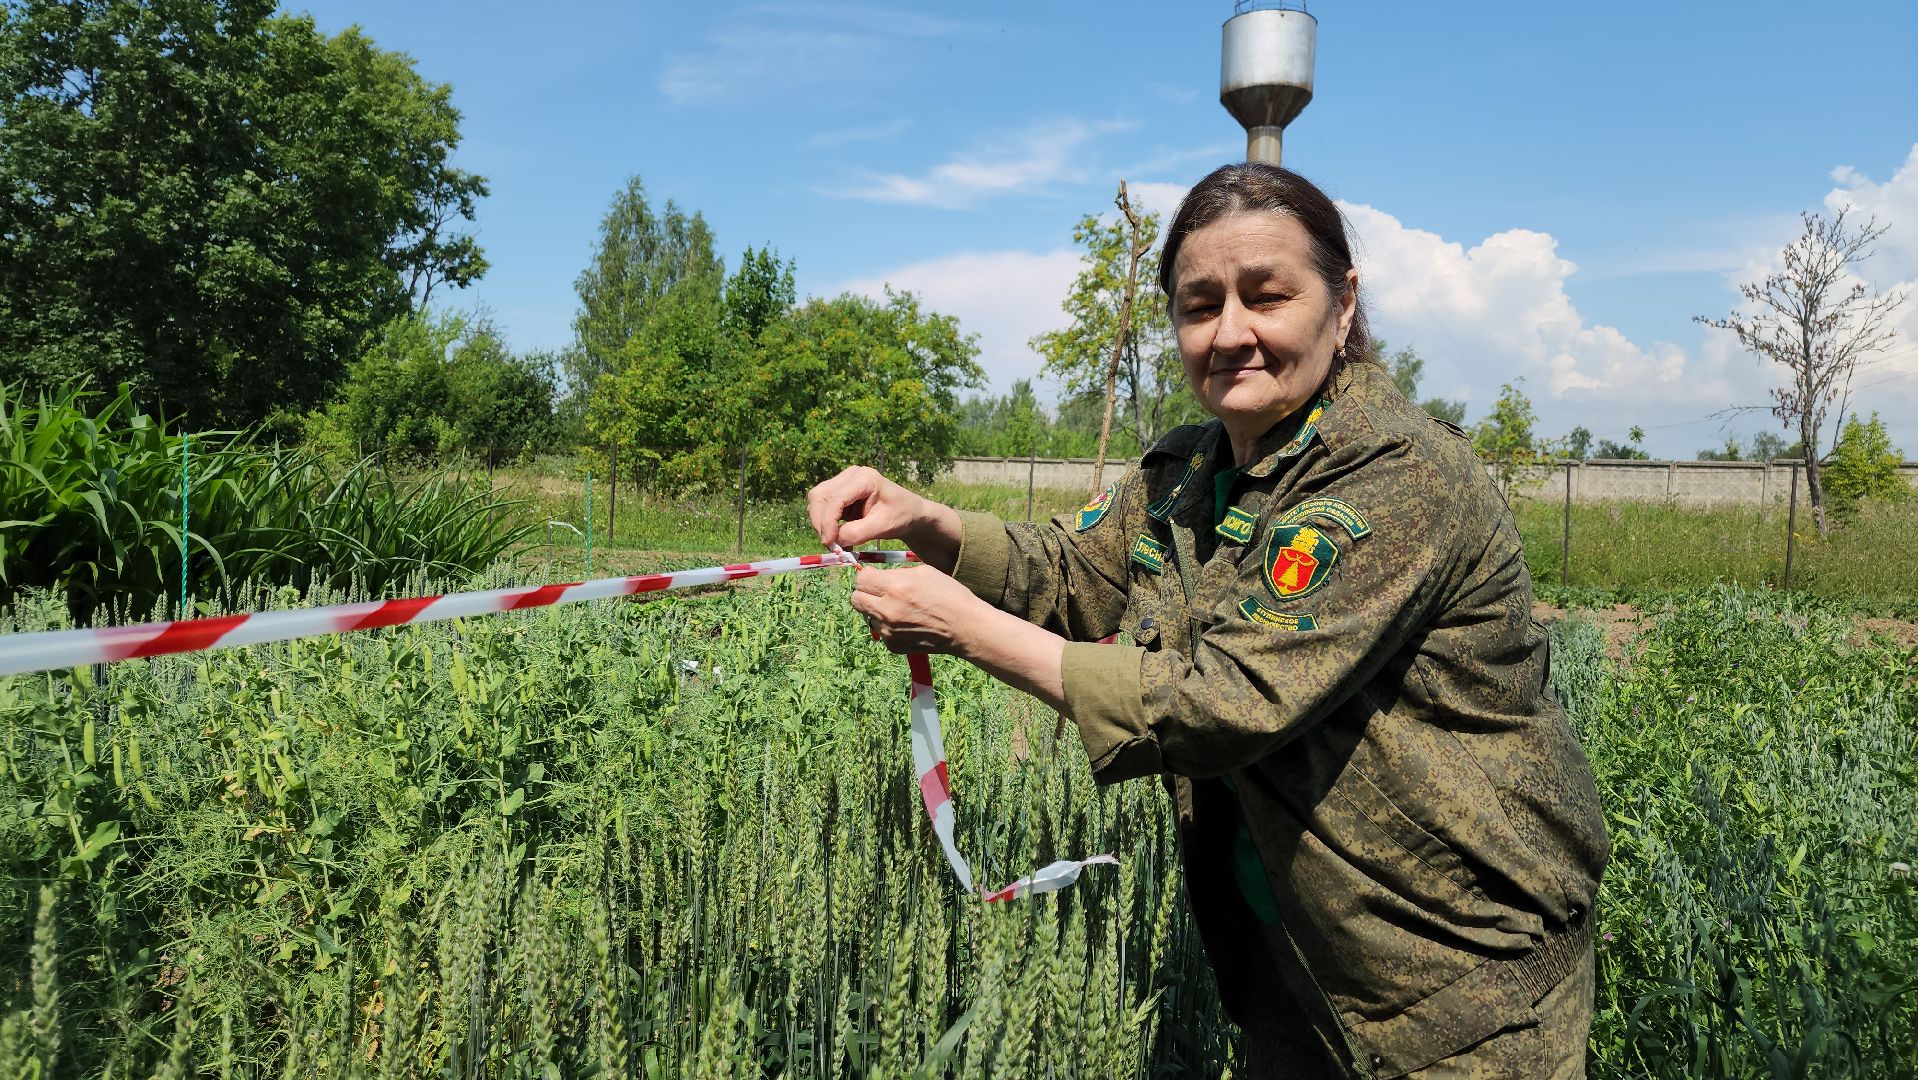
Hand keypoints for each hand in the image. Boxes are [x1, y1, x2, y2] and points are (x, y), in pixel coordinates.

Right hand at [807, 466, 925, 548]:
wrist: (910, 513)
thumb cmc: (902, 516)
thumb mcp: (884, 526)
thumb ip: (858, 533)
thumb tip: (835, 541)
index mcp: (864, 478)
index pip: (835, 498)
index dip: (828, 521)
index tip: (830, 543)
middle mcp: (850, 475)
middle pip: (819, 496)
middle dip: (820, 522)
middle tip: (831, 545)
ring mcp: (843, 482)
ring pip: (817, 501)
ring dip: (821, 523)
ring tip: (836, 542)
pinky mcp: (839, 492)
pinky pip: (822, 507)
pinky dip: (825, 523)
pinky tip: (839, 536)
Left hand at [848, 565, 987, 655]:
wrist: (964, 627)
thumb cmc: (948, 595)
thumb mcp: (924, 572)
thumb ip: (896, 574)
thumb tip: (877, 577)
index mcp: (895, 587)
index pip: (861, 580)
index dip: (868, 577)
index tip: (877, 578)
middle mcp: (887, 610)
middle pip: (855, 599)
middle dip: (866, 593)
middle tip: (880, 593)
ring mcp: (888, 630)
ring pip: (867, 616)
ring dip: (877, 611)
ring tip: (899, 609)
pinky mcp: (892, 645)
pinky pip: (881, 631)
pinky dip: (889, 626)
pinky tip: (908, 623)